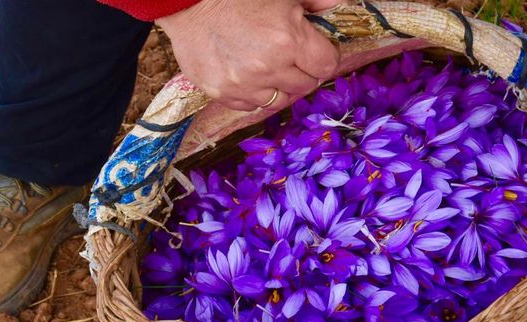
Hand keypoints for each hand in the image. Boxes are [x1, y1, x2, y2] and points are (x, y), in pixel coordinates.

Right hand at [157, 0, 343, 110]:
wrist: (187, 2)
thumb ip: (316, 2)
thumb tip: (339, 8)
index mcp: (288, 39)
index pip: (326, 66)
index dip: (323, 57)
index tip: (314, 51)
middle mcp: (268, 67)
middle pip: (305, 86)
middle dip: (302, 71)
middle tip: (288, 56)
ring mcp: (244, 84)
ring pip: (280, 100)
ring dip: (279, 86)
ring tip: (266, 65)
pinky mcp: (223, 93)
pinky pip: (252, 106)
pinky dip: (254, 94)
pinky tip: (247, 73)